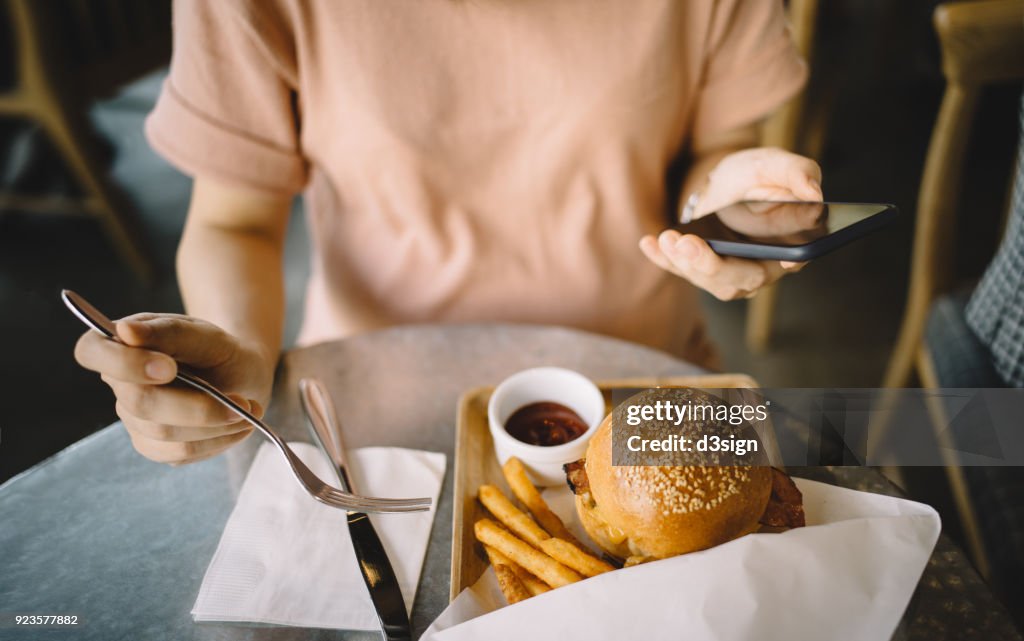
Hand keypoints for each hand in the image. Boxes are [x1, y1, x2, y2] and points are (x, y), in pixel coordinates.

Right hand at [74, 314, 273, 464]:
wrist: (241, 376)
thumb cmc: (216, 350)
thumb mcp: (204, 334)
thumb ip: (170, 333)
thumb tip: (125, 331)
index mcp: (122, 346)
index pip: (91, 352)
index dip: (123, 364)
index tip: (170, 368)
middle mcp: (121, 385)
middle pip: (140, 403)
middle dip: (197, 406)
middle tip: (241, 401)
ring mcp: (135, 419)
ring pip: (164, 433)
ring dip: (215, 424)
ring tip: (248, 410)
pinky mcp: (155, 446)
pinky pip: (179, 452)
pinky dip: (217, 440)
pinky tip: (238, 426)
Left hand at [640, 147, 822, 299]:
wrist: (725, 179)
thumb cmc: (757, 174)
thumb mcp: (776, 164)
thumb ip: (798, 173)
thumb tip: (814, 192)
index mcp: (790, 245)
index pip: (791, 262)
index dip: (780, 264)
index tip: (772, 261)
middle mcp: (761, 267)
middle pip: (740, 281)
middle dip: (712, 266)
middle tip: (688, 244)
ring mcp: (729, 273)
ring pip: (708, 280)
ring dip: (685, 263)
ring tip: (668, 238)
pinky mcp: (701, 268)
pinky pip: (681, 270)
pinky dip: (663, 259)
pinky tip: (649, 244)